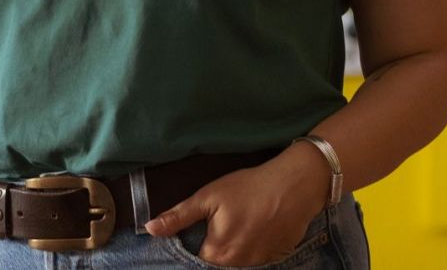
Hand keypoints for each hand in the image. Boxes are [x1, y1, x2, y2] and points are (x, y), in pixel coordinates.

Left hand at [144, 144, 329, 266]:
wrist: (296, 184)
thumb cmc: (249, 187)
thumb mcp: (209, 196)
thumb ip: (178, 217)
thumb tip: (150, 229)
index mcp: (218, 252)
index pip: (196, 261)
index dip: (194, 245)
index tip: (202, 229)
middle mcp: (238, 265)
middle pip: (217, 263)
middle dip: (215, 246)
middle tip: (226, 221)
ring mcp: (260, 264)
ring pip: (238, 262)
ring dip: (235, 248)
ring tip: (243, 221)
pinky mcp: (277, 258)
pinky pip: (258, 258)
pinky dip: (254, 246)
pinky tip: (258, 226)